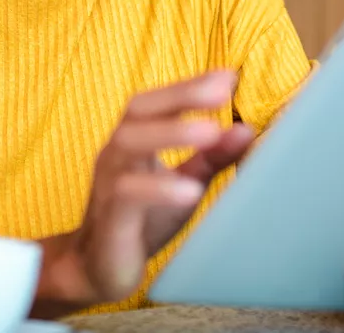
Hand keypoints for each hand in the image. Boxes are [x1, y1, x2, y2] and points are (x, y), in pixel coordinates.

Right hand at [58, 70, 251, 305]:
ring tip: (210, 131)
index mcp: (133, 141)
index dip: (188, 86)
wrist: (97, 268)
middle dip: (180, 96)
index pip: (155, 102)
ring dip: (170, 133)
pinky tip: (189, 190)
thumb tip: (246, 129)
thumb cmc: (142, 218)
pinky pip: (128, 195)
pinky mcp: (111, 218)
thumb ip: (211, 157)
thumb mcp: (184, 182)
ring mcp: (108, 183)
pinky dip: (159, 188)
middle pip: (139, 111)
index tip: (228, 75)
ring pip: (129, 144)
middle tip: (221, 92)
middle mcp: (116, 154)